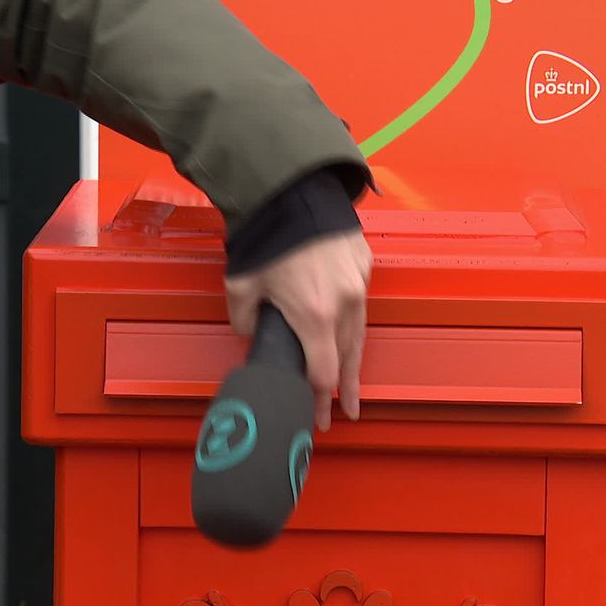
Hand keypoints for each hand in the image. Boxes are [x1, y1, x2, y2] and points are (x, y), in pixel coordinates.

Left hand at [225, 230, 371, 431]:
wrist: (294, 188)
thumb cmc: (268, 235)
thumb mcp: (241, 284)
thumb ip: (244, 317)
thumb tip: (249, 331)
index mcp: (315, 315)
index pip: (323, 373)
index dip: (320, 399)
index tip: (317, 416)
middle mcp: (345, 304)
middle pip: (348, 360)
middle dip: (343, 391)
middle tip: (342, 415)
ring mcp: (358, 283)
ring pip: (359, 334)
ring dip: (354, 364)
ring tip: (353, 391)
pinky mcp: (363, 264)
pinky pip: (361, 304)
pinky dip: (355, 326)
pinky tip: (349, 337)